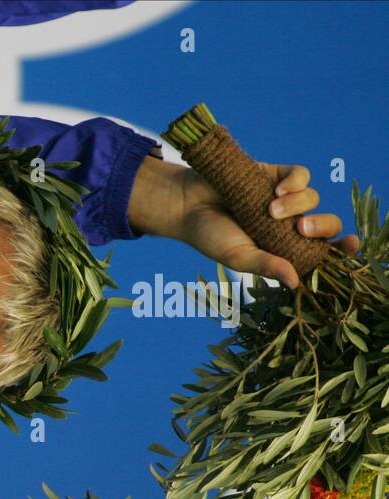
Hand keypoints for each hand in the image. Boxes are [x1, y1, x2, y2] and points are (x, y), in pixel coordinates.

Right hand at [129, 156, 359, 287]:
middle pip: (327, 223)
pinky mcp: (278, 175)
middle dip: (321, 226)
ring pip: (313, 198)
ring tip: (269, 209)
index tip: (350, 245)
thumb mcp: (239, 257)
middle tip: (300, 229)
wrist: (188, 204)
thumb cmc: (210, 236)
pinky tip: (277, 189)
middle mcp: (290, 224)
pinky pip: (302, 175)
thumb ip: (267, 266)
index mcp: (285, 248)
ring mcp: (286, 199)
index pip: (324, 250)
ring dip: (297, 204)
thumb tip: (296, 283)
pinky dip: (295, 182)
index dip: (342, 248)